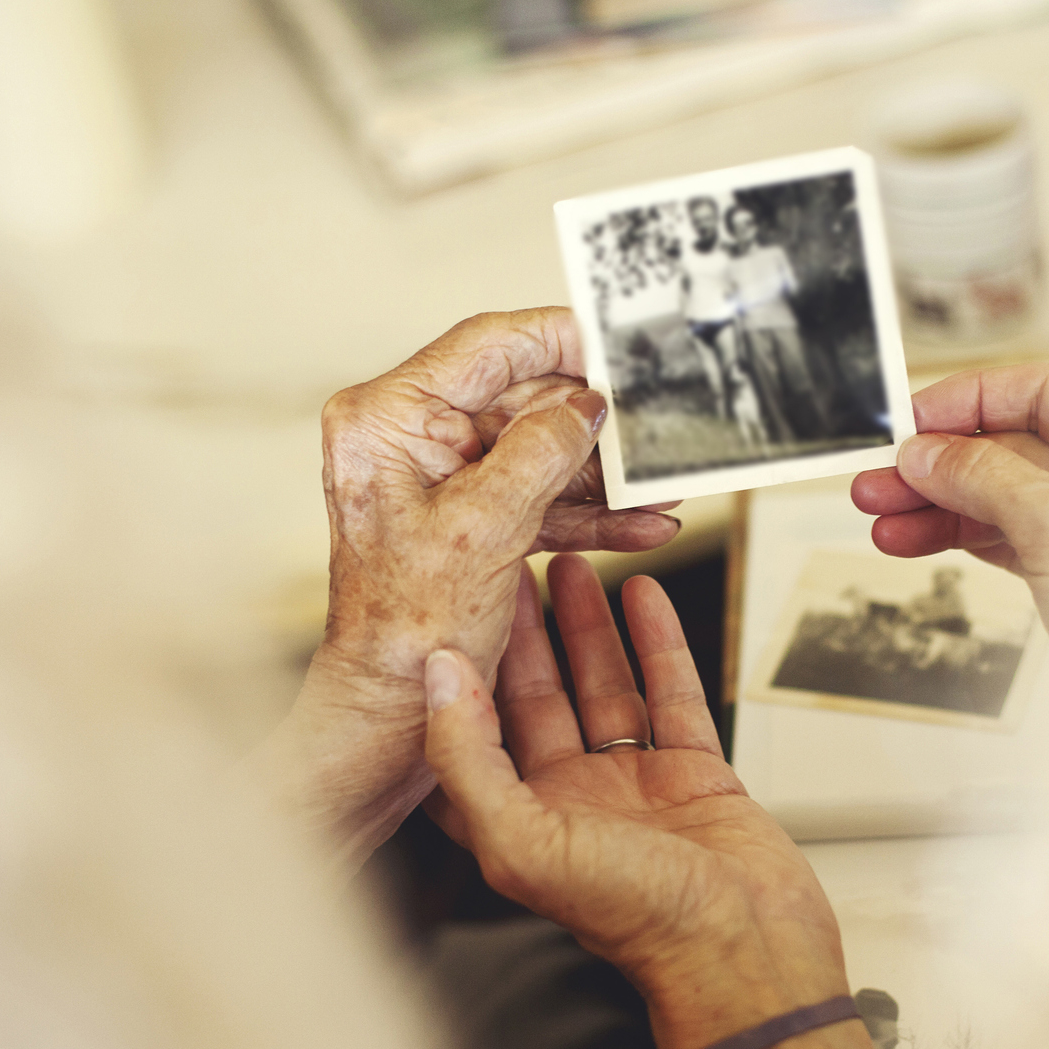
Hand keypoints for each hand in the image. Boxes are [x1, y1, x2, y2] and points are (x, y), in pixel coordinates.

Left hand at [253, 310, 677, 864]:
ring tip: (660, 481)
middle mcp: (407, 439)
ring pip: (538, 451)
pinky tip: (640, 522)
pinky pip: (536, 497)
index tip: (616, 341)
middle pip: (520, 399)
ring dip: (602, 472)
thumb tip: (585, 405)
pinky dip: (586, 512)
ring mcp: (438, 478)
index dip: (558, 340)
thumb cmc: (406, 633)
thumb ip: (541, 452)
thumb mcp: (485, 529)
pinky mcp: (466, 516)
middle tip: (652, 423)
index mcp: (388, 421)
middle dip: (592, 421)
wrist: (391, 708)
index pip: (485, 348)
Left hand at [420, 554, 843, 1048]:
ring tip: (573, 564)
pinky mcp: (693, 775)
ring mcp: (633, 785)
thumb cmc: (638, 922)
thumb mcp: (524, 841)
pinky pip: (671, 693)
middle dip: (522, 630)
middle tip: (512, 562)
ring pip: (602, 686)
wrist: (746, 950)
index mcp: (518, 821)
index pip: (472, 732)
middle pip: (534, 696)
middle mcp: (570, 801)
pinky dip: (657, 643)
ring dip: (585, 626)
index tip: (453, 606)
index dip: (457, 672)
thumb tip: (438, 677)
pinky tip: (644, 596)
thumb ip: (470, 757)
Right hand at [852, 363, 1048, 707]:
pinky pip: (1009, 540)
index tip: (914, 424)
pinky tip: (914, 543)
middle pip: (1013, 447)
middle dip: (939, 463)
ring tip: (881, 520)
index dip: (972, 401)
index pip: (1044, 393)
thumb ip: (988, 479)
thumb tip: (931, 452)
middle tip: (878, 478)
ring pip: (1003, 499)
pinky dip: (961, 539)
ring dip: (937, 506)